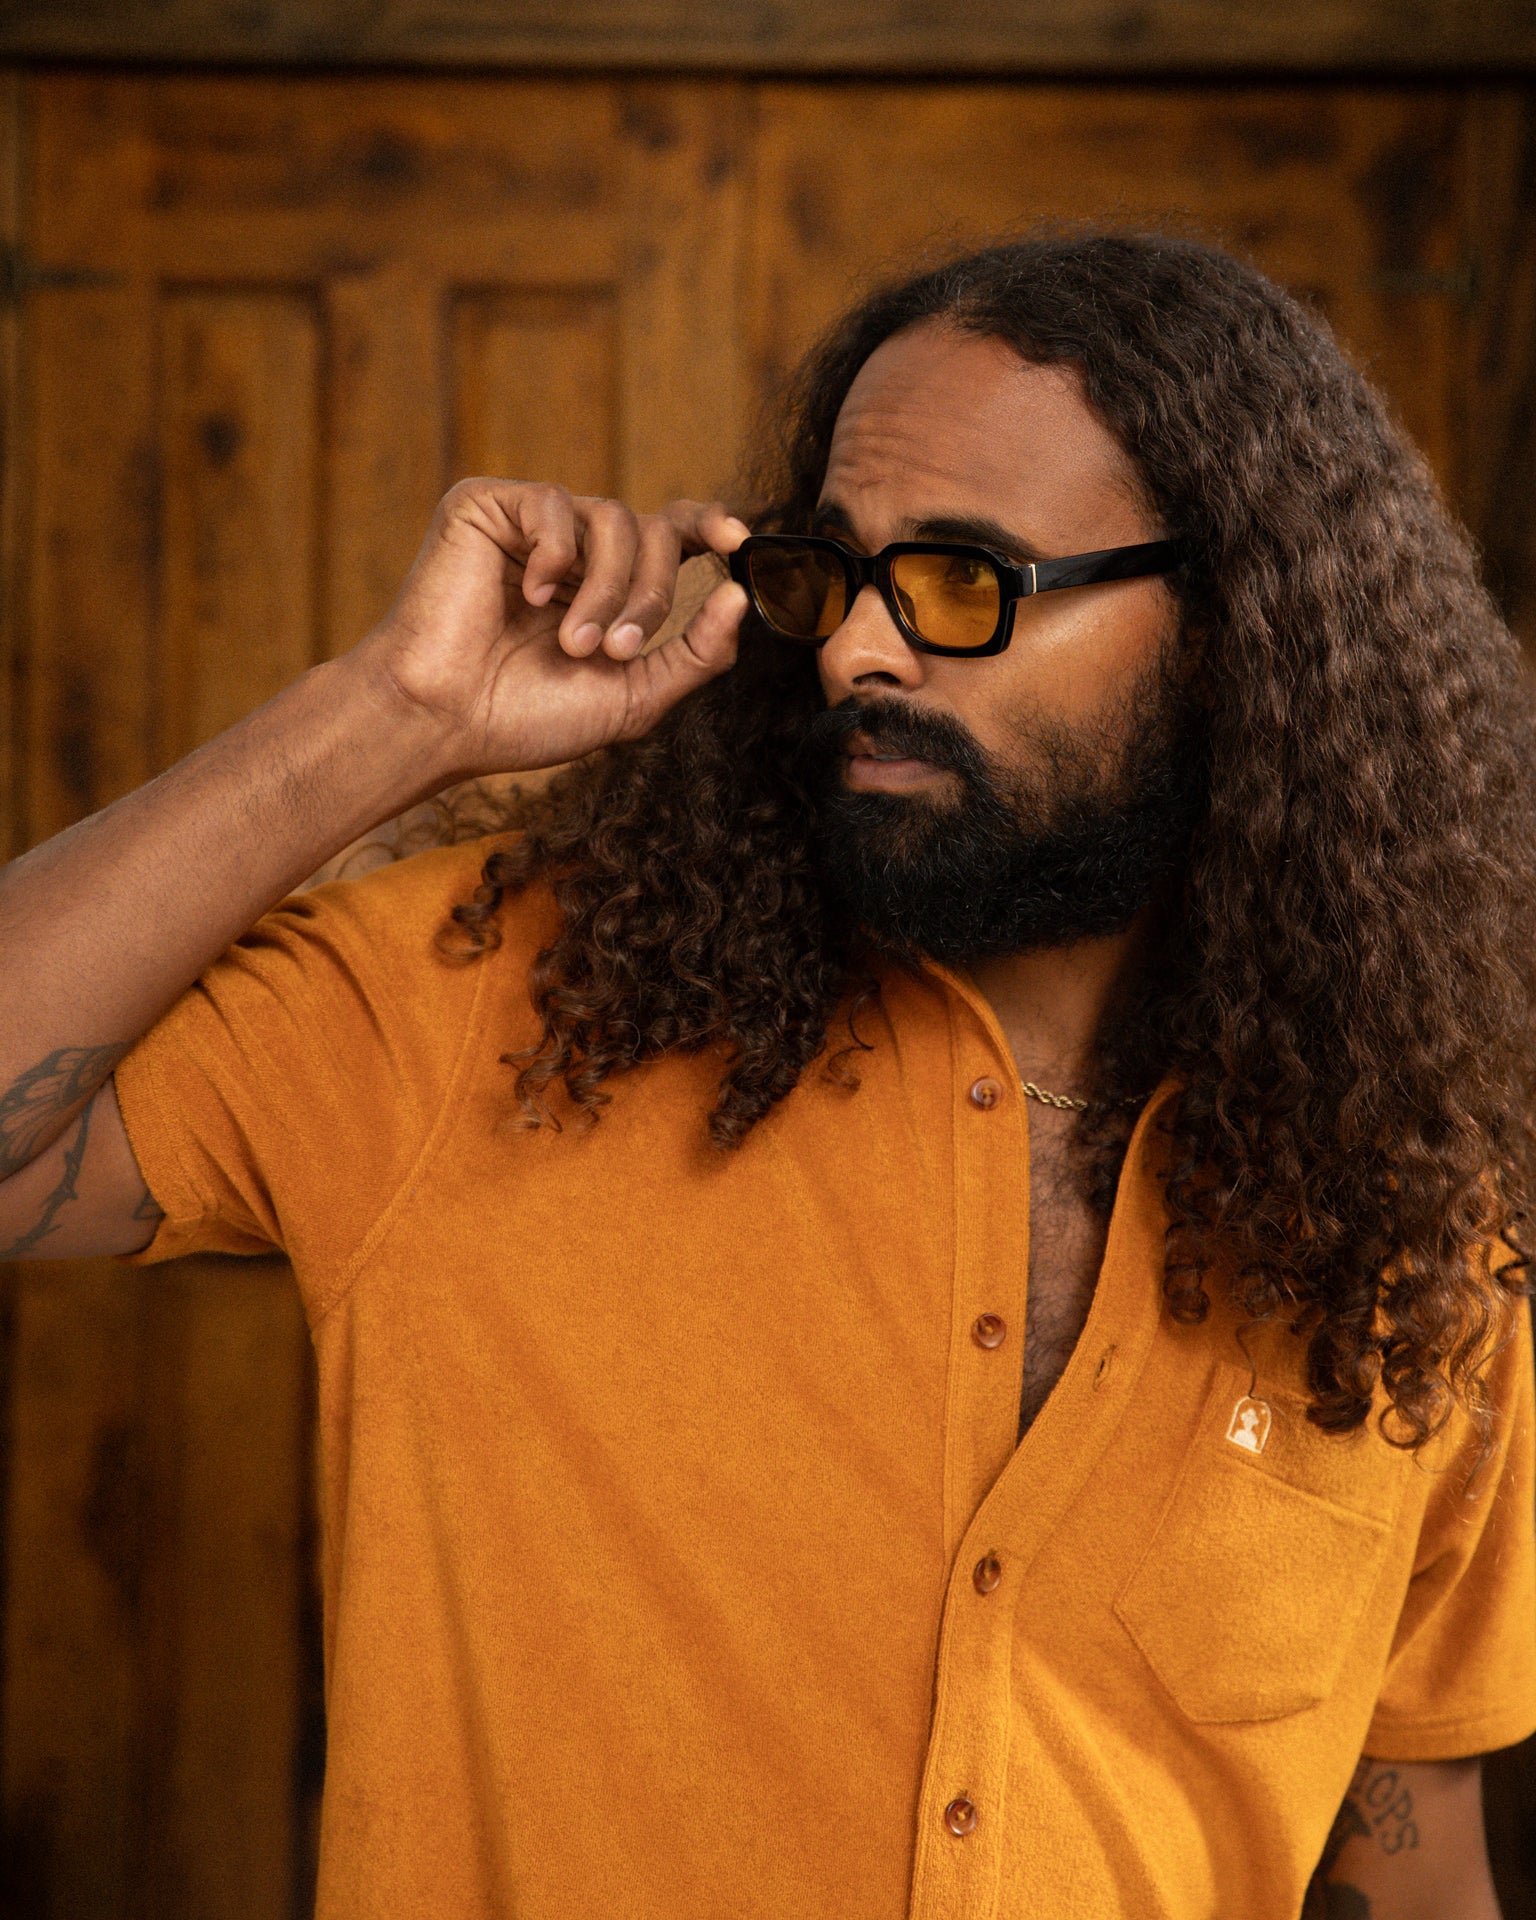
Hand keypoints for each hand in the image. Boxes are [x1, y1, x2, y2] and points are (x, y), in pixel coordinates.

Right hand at [354, 478, 750, 778]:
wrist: (444, 721)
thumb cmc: (526, 718)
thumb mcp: (633, 697)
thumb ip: (694, 654)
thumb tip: (740, 596)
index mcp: (608, 586)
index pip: (672, 534)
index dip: (709, 526)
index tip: (738, 544)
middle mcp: (575, 549)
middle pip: (654, 531)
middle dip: (651, 594)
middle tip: (616, 650)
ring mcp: (531, 526)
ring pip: (614, 518)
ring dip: (606, 589)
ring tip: (571, 643)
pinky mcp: (486, 506)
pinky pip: (554, 504)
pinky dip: (557, 555)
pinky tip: (530, 597)